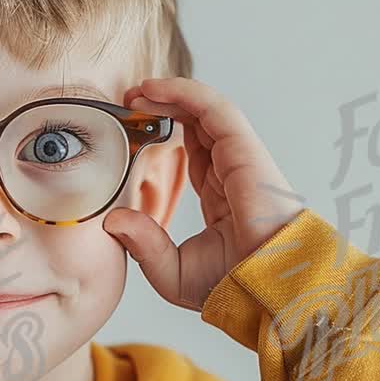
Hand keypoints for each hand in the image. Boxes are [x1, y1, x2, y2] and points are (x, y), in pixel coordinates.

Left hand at [101, 77, 304, 311]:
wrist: (266, 291)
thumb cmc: (234, 288)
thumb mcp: (172, 272)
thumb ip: (144, 245)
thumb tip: (113, 221)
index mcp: (221, 198)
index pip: (194, 152)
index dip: (165, 134)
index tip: (133, 126)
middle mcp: (233, 174)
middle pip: (198, 125)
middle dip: (164, 106)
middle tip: (129, 99)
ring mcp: (240, 160)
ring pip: (206, 111)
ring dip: (172, 93)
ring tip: (137, 90)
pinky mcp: (244, 151)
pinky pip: (215, 109)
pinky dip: (186, 92)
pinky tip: (155, 89)